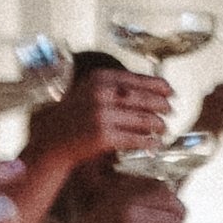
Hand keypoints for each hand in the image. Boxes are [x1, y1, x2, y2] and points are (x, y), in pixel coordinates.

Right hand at [26, 65, 170, 182]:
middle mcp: (101, 94)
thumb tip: (153, 89)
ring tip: (164, 128)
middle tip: (171, 110)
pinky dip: (148, 142)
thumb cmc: (75, 117)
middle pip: (144, 98)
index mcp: (99, 78)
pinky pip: (135, 139)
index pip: (137, 78)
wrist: (51, 141)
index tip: (170, 91)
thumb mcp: (90, 92)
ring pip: (143, 119)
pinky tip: (155, 144)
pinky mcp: (103, 136)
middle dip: (162, 105)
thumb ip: (116, 88)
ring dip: (158, 125)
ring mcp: (102, 115)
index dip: (158, 85)